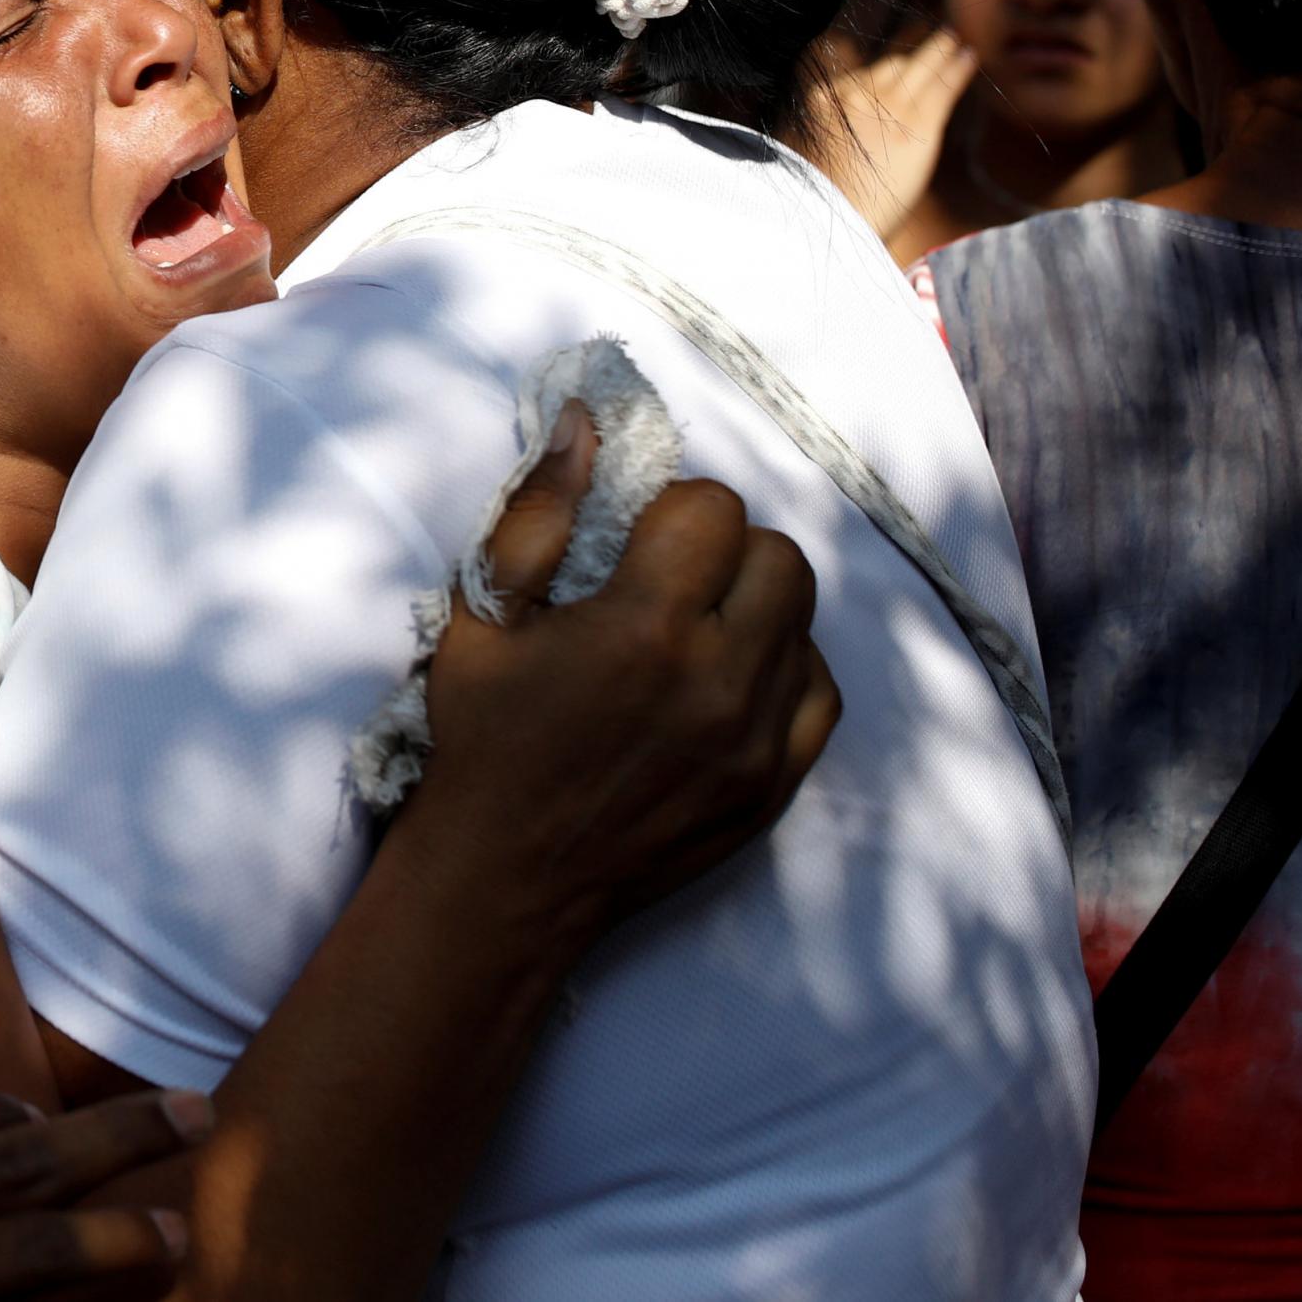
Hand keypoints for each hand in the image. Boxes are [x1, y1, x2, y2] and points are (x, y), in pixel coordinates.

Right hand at [408, 403, 838, 938]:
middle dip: (725, 551)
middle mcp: (715, 682)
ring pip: (804, 621)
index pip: (716, 509)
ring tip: (696, 631)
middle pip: (778, 557)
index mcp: (640, 628)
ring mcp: (754, 742)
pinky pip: (819, 694)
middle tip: (670, 582)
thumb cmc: (481, 739)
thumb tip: (586, 421)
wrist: (504, 880)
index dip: (673, 510)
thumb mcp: (481, 616)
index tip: (636, 541)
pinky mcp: (772, 788)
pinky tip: (726, 680)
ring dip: (755, 607)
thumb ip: (538, 512)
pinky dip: (782, 671)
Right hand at [811, 29, 977, 239]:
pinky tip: (969, 55)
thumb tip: (823, 121)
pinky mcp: (921, 124)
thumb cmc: (814, 196)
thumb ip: (814, 125)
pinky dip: (958, 69)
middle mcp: (856, 93)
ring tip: (954, 36)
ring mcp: (890, 106)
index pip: (848, 62)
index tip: (880, 50)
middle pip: (889, 62)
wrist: (831, 218)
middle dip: (912, 47)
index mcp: (823, 99)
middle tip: (929, 30)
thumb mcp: (795, 151)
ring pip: (919, 66)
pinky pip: (943, 86)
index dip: (869, 54)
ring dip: (940, 48)